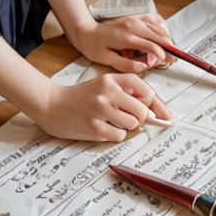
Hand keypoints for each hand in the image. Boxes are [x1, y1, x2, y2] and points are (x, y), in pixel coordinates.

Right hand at [40, 72, 172, 142]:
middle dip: (140, 118)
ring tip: (113, 122)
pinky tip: (103, 129)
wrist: (51, 104)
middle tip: (129, 118)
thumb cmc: (82, 96)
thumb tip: (156, 111)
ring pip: (133, 124)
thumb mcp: (104, 85)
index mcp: (112, 79)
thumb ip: (127, 92)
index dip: (156, 105)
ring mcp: (100, 110)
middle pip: (142, 110)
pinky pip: (119, 136)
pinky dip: (115, 136)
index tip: (164, 115)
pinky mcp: (93, 127)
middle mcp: (107, 92)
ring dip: (128, 127)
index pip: (146, 90)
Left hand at [70, 12, 173, 73]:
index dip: (160, 55)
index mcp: (126, 38)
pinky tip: (160, 37)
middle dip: (167, 48)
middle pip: (159, 35)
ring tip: (166, 52)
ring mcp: (135, 20)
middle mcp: (133, 26)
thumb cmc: (93, 46)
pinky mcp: (135, 18)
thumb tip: (144, 67)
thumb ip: (126, 65)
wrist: (85, 30)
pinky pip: (154, 20)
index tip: (162, 62)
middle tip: (167, 60)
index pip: (151, 45)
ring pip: (159, 28)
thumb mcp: (106, 59)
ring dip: (166, 40)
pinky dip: (160, 29)